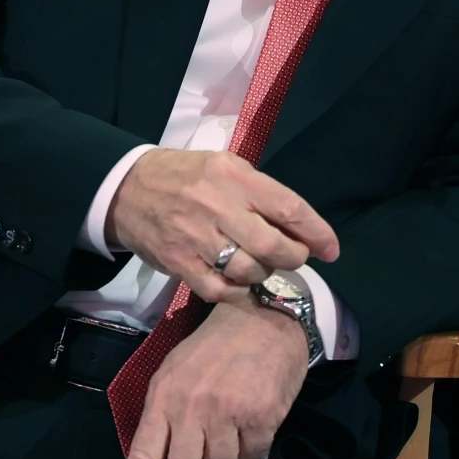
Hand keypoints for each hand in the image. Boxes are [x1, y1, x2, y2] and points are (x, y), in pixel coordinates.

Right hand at [108, 149, 338, 302]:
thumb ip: (261, 194)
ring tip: (262, 265)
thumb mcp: (228, 167)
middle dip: (293, 258)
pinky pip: (218, 290)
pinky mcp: (177, 262)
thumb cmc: (189, 176)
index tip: (331, 249)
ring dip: (264, 274)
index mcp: (236, 178)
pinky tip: (237, 282)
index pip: (289, 207)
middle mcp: (218, 206)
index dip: (317, 232)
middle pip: (272, 246)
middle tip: (295, 257)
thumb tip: (301, 227)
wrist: (128, 189)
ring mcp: (196, 237)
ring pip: (248, 271)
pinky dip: (235, 291)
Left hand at [127, 290, 308, 458]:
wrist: (266, 316)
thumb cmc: (217, 344)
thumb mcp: (176, 370)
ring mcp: (228, 414)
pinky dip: (253, 455)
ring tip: (231, 448)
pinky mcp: (261, 417)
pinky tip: (253, 435)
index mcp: (165, 396)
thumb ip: (163, 412)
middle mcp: (192, 408)